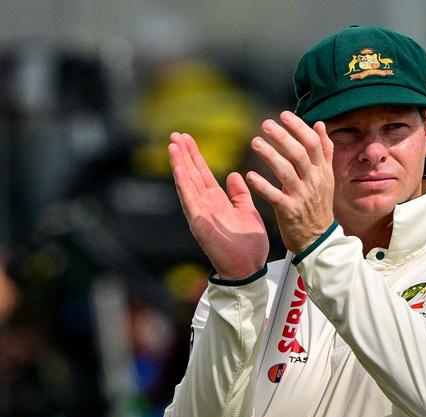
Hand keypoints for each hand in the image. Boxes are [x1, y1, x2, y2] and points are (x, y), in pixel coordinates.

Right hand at [169, 132, 268, 279]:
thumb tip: (233, 175)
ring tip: (173, 145)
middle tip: (176, 135)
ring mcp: (200, 214)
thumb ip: (239, 194)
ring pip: (187, 184)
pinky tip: (178, 168)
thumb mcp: (247, 211)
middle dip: (184, 155)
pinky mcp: (199, 223)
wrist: (249, 268)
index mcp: (217, 202)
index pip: (203, 175)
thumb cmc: (249, 245)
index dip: (195, 157)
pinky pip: (189, 200)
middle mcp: (205, 206)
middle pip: (192, 175)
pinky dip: (183, 183)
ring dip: (179, 164)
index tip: (188, 139)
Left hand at [246, 111, 334, 253]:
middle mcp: (313, 182)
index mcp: (322, 172)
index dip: (299, 128)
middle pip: (299, 154)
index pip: (313, 144)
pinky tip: (249, 176)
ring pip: (286, 172)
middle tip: (266, 124)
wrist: (318, 239)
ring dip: (270, 156)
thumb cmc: (318, 205)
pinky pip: (275, 196)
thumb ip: (324, 151)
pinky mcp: (289, 212)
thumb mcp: (326, 178)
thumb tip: (320, 124)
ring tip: (255, 142)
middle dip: (282, 137)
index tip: (284, 115)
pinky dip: (262, 185)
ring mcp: (301, 197)